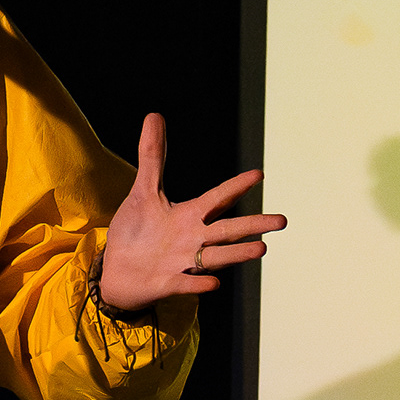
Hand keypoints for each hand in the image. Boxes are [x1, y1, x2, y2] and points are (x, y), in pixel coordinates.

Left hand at [97, 115, 283, 313]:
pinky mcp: (167, 283)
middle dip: (253, 225)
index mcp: (189, 216)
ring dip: (237, 254)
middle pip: (227, 231)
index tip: (258, 174)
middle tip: (282, 221)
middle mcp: (192, 239)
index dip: (235, 187)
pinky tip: (214, 284)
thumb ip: (152, 156)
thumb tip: (154, 115)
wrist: (117, 271)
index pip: (218, 199)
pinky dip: (198, 284)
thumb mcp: (143, 191)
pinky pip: (185, 284)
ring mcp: (182, 263)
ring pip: (215, 258)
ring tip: (261, 248)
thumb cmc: (135, 231)